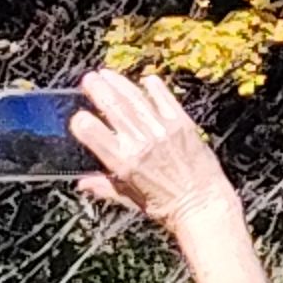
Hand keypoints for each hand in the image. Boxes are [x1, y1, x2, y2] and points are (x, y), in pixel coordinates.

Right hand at [58, 63, 237, 242]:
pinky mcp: (182, 124)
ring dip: (118, 83)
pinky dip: (154, 87)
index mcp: (123, 162)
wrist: (203, 206)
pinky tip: (146, 80)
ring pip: (134, 98)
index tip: (79, 117)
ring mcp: (162, 129)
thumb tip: (82, 184)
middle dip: (97, 88)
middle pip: (111, 105)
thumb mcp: (130, 200)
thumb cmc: (167, 207)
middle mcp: (140, 142)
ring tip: (107, 74)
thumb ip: (104, 187)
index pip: (91, 131)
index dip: (81, 121)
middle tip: (89, 79)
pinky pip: (164, 98)